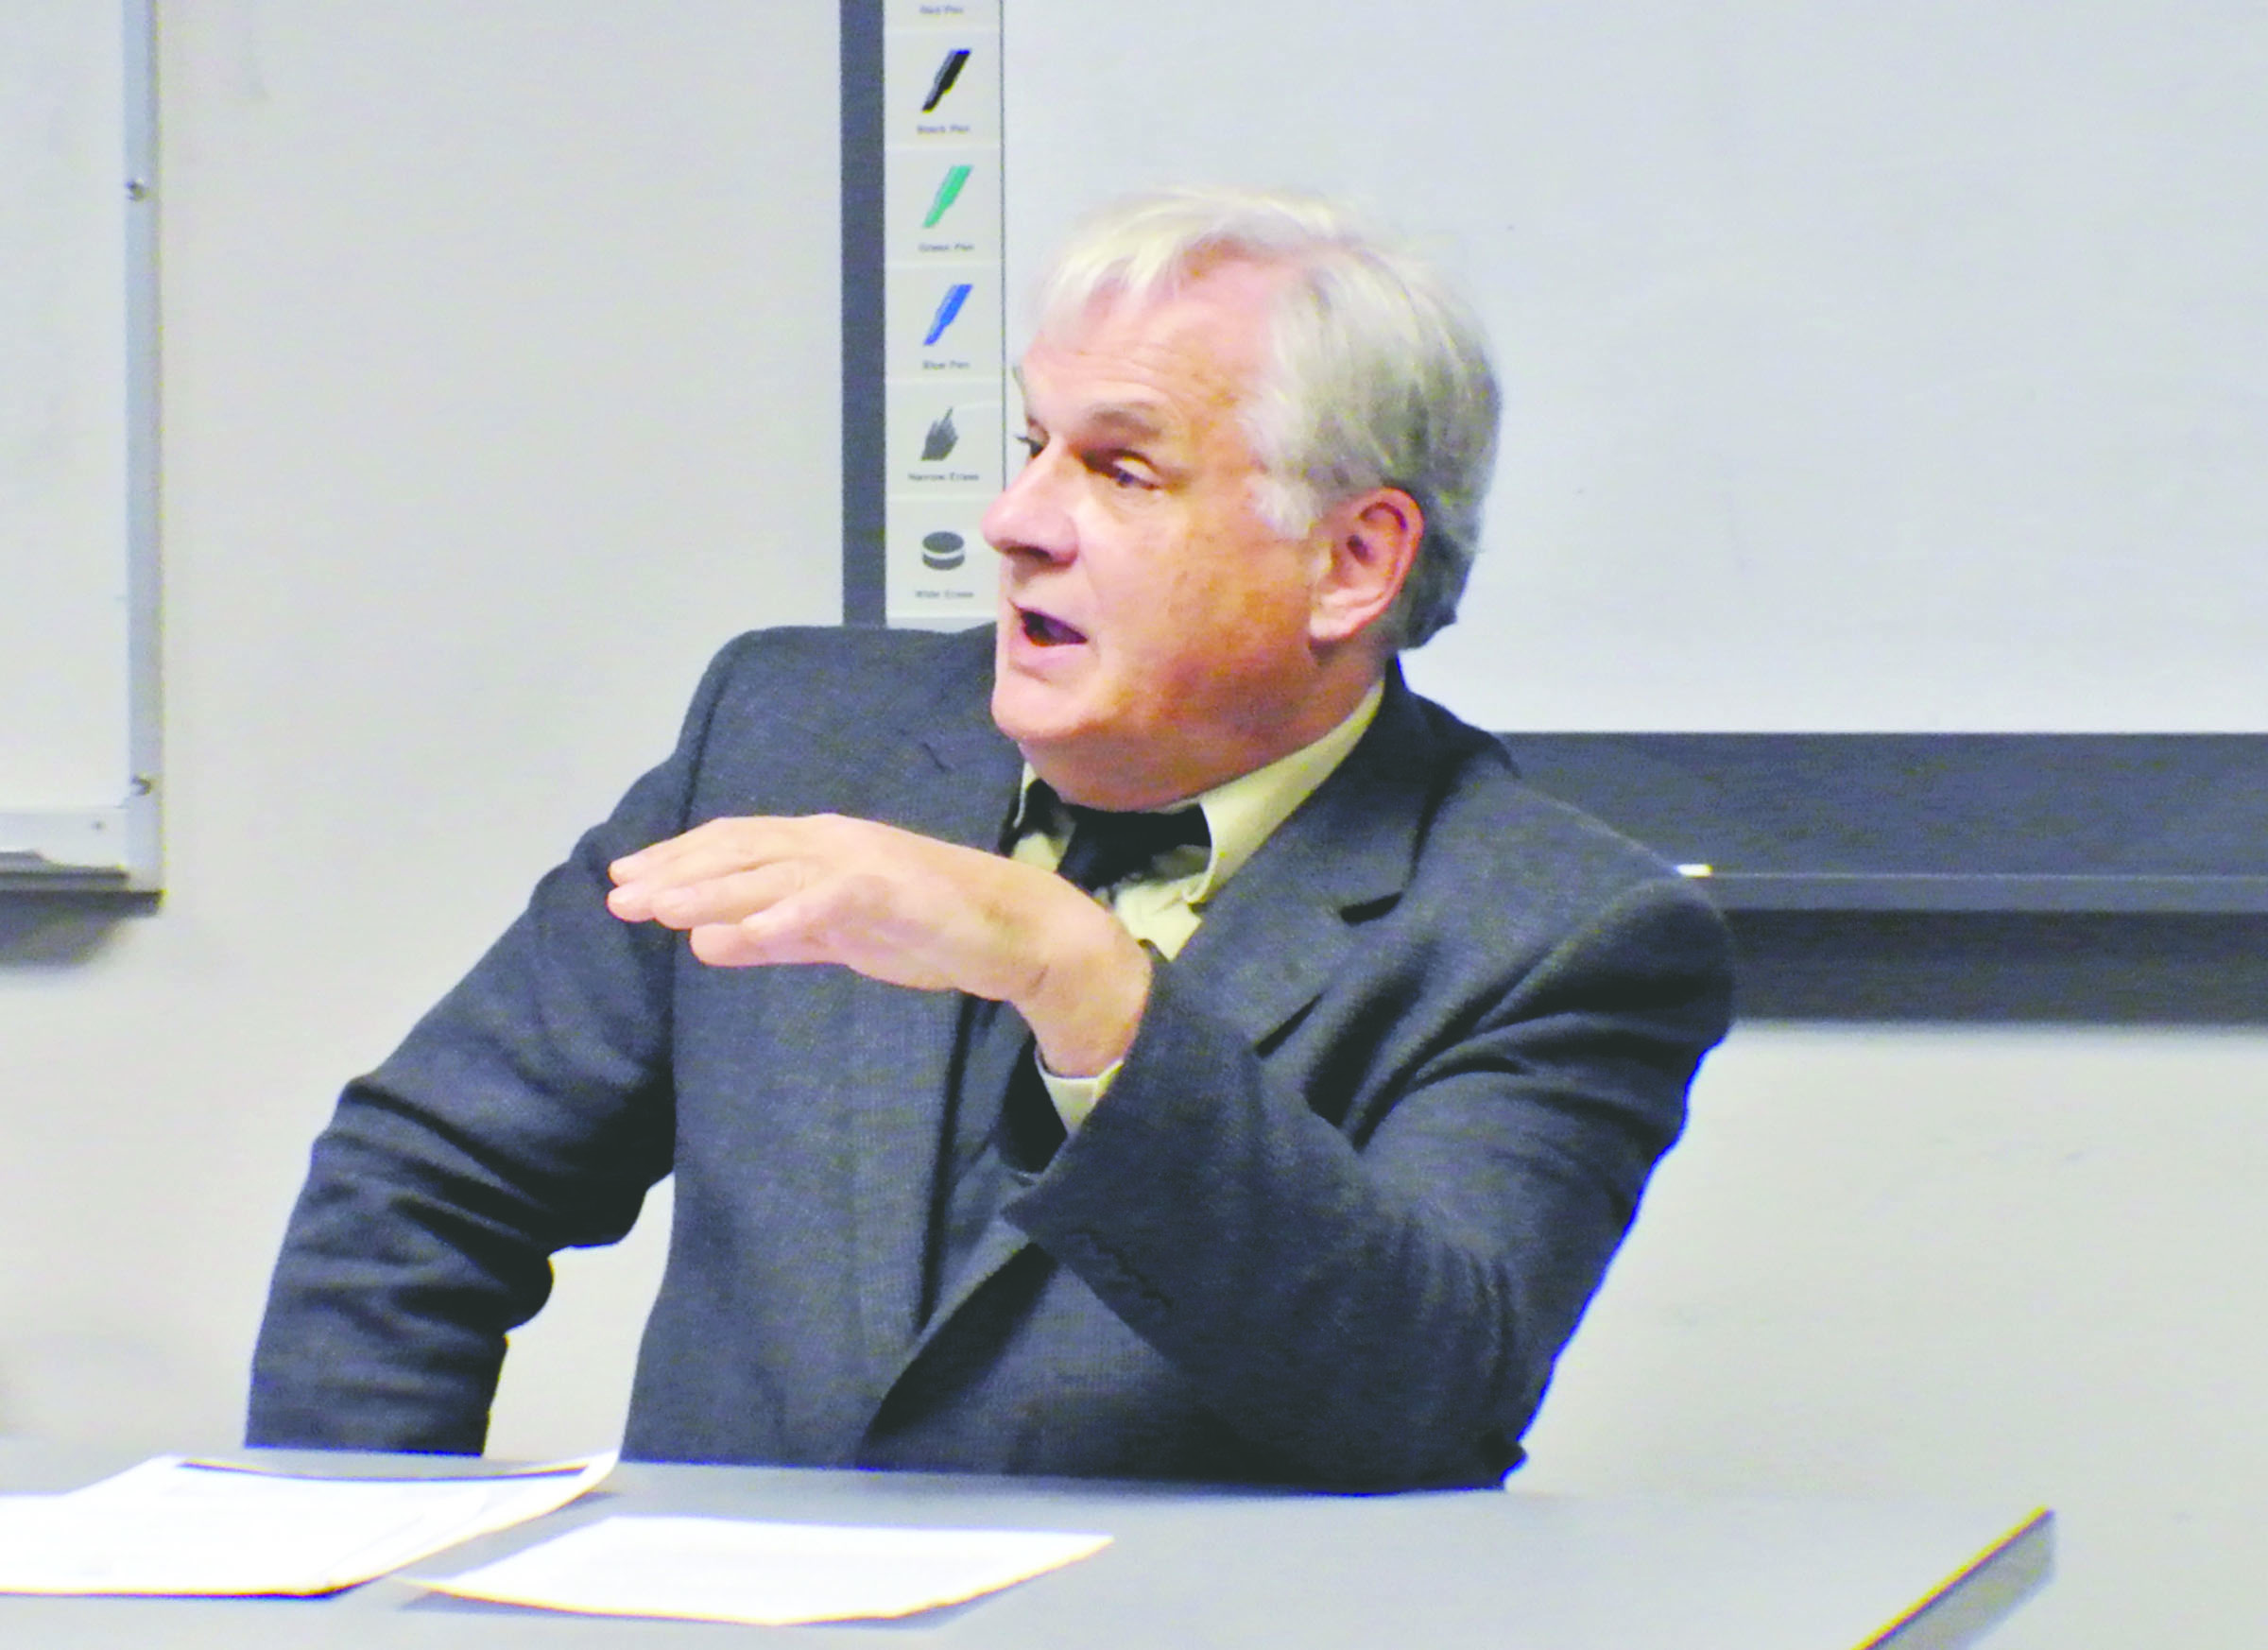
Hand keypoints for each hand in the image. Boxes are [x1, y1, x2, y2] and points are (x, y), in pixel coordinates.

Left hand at [606, 814, 1151, 1075]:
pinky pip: (824, 902)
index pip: (735, 846)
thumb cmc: (928, 929)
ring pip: (771, 871)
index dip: (678, 860)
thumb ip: (771, 938)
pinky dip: (779, 915)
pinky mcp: (890, 890)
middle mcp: (834, 841)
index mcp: (821, 846)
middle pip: (740, 850)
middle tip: (619, 894)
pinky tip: (736, 934)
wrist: (1015, 932)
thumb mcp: (833, 938)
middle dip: (676, 872)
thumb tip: (701, 944)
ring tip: (659, 909)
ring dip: (711, 890)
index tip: (625, 880)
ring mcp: (862, 861)